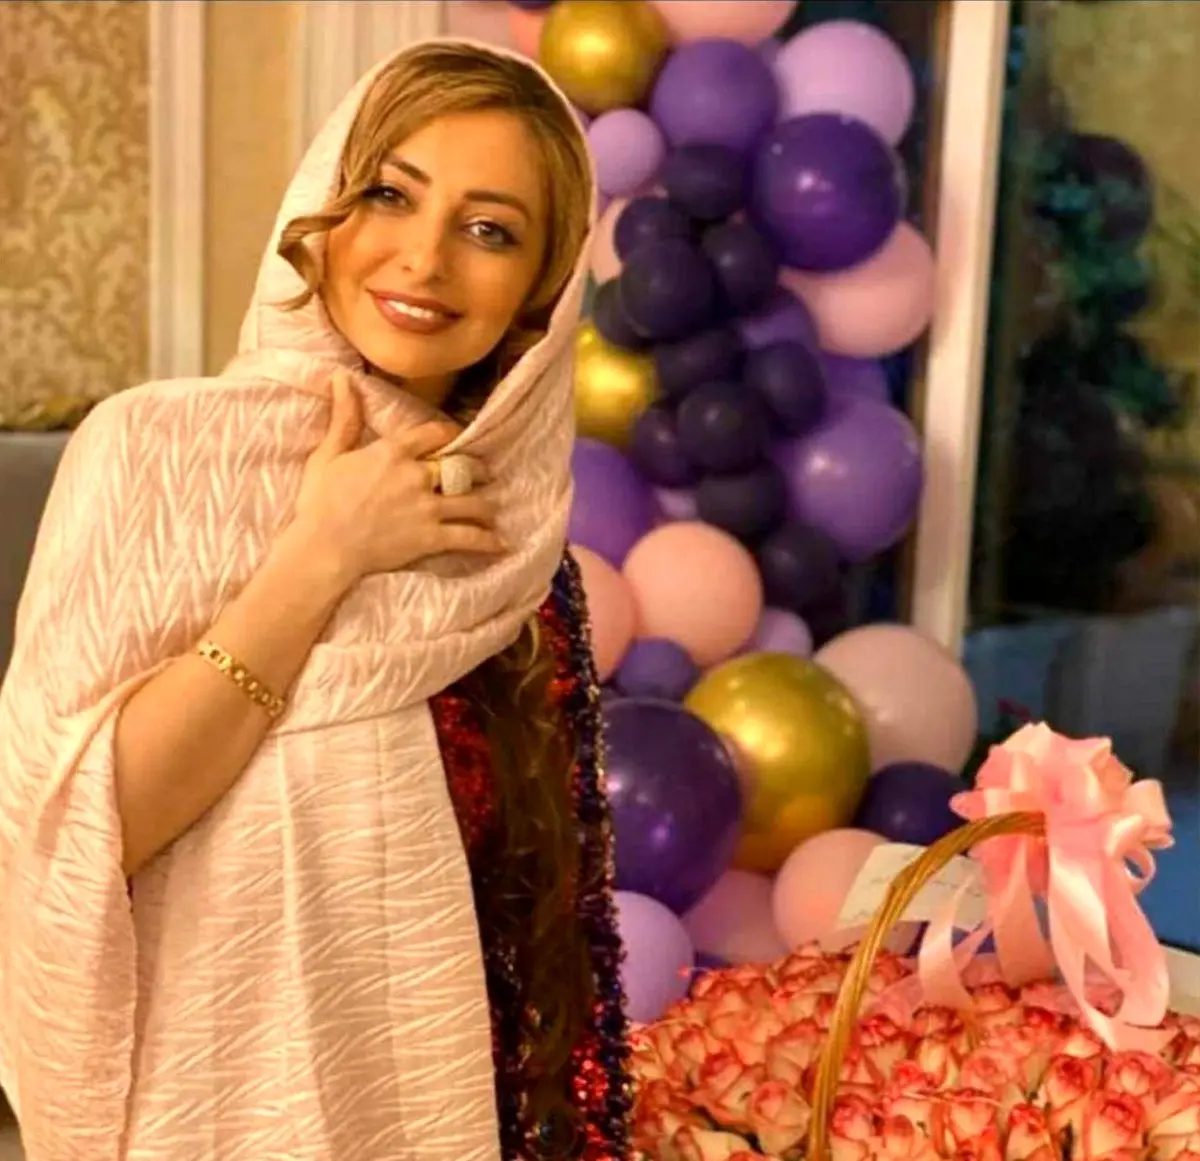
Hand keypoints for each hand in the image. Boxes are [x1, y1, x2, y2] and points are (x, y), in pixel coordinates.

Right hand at [291, 370, 504, 582]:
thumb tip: (340, 377)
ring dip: (485, 506)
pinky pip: (469, 536)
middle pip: (460, 468)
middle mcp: (416, 476)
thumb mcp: (328, 454)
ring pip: (472, 502)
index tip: (459, 439)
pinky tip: (500, 543)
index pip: (434, 434)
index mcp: (393, 452)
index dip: (451, 435)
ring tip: (491, 510)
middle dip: (476, 471)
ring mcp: (427, 508)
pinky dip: (487, 540)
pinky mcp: (431, 538)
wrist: (323, 547)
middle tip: (486, 476)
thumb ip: (344, 417)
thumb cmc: (319, 502)